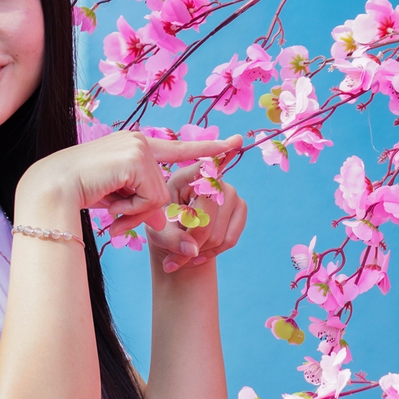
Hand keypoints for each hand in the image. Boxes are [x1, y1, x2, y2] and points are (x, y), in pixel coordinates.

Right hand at [19, 131, 233, 236]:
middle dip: (141, 210)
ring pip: (159, 197)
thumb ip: (139, 206)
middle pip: (165, 189)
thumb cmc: (76, 192)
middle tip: (113, 212)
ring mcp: (140, 148)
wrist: (52, 187)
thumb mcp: (116, 200)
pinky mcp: (137, 159)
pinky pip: (151, 199)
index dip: (210, 149)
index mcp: (136, 146)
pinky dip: (131, 209)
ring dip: (133, 210)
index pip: (180, 149)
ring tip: (107, 202)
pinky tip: (110, 199)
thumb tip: (158, 223)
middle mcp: (141, 141)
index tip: (237, 144)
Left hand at [147, 141, 246, 273]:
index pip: (203, 169)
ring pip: (218, 232)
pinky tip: (201, 254)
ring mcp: (228, 191)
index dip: (219, 153)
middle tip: (175, 257)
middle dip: (192, 240)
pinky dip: (214, 253)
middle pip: (208, 213)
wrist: (177, 243)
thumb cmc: (162, 228)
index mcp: (184, 177)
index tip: (237, 140)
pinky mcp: (240, 207)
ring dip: (201, 250)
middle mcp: (211, 179)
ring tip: (185, 253)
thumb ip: (171, 240)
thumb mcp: (158, 233)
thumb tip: (191, 251)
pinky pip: (231, 238)